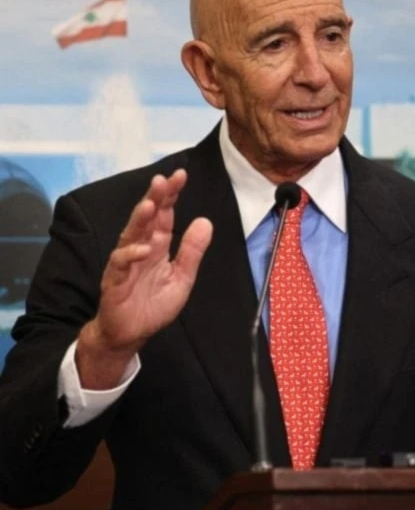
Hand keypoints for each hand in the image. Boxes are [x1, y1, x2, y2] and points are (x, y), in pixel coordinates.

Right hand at [76, 169, 212, 388]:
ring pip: (130, 236)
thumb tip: (205, 221)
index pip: (164, 215)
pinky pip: (121, 264)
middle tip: (163, 180)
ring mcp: (125, 263)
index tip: (180, 175)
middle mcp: (140, 249)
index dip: (170, 196)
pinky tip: (143, 248)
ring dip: (140, 220)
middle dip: (154, 198)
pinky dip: (131, 255)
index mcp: (158, 246)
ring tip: (150, 205)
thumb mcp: (183, 277)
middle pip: (147, 219)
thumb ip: (193, 251)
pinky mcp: (115, 281)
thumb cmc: (153, 304)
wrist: (130, 333)